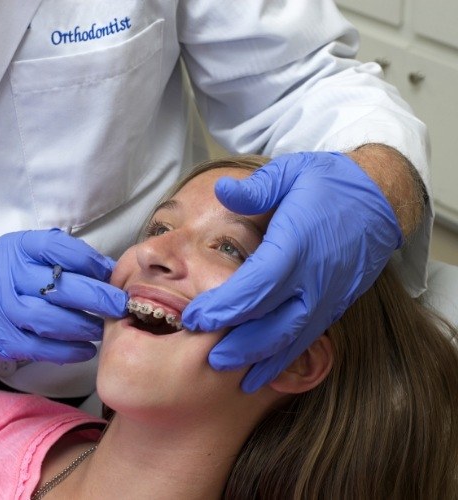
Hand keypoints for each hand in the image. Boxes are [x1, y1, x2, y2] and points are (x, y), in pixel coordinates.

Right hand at [0, 229, 127, 362]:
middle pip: (59, 287)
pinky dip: (66, 352)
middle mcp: (10, 275)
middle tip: (120, 306)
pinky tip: (85, 350)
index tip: (112, 275)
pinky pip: (37, 348)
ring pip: (49, 320)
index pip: (61, 249)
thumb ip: (67, 256)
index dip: (92, 263)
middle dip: (97, 298)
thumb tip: (110, 272)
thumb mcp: (31, 250)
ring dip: (83, 327)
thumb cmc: (8, 270)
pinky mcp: (0, 338)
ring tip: (104, 329)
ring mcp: (3, 309)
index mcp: (22, 247)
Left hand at [182, 152, 402, 391]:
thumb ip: (257, 188)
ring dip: (259, 359)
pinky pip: (308, 339)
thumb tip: (220, 190)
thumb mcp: (291, 173)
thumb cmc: (328, 184)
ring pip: (292, 339)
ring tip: (230, 371)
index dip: (223, 307)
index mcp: (297, 246)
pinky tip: (264, 371)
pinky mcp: (336, 304)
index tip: (194, 318)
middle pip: (273, 324)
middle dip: (237, 345)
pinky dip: (285, 359)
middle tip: (206, 358)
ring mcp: (328, 296)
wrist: (379, 200)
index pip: (256, 287)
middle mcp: (314, 279)